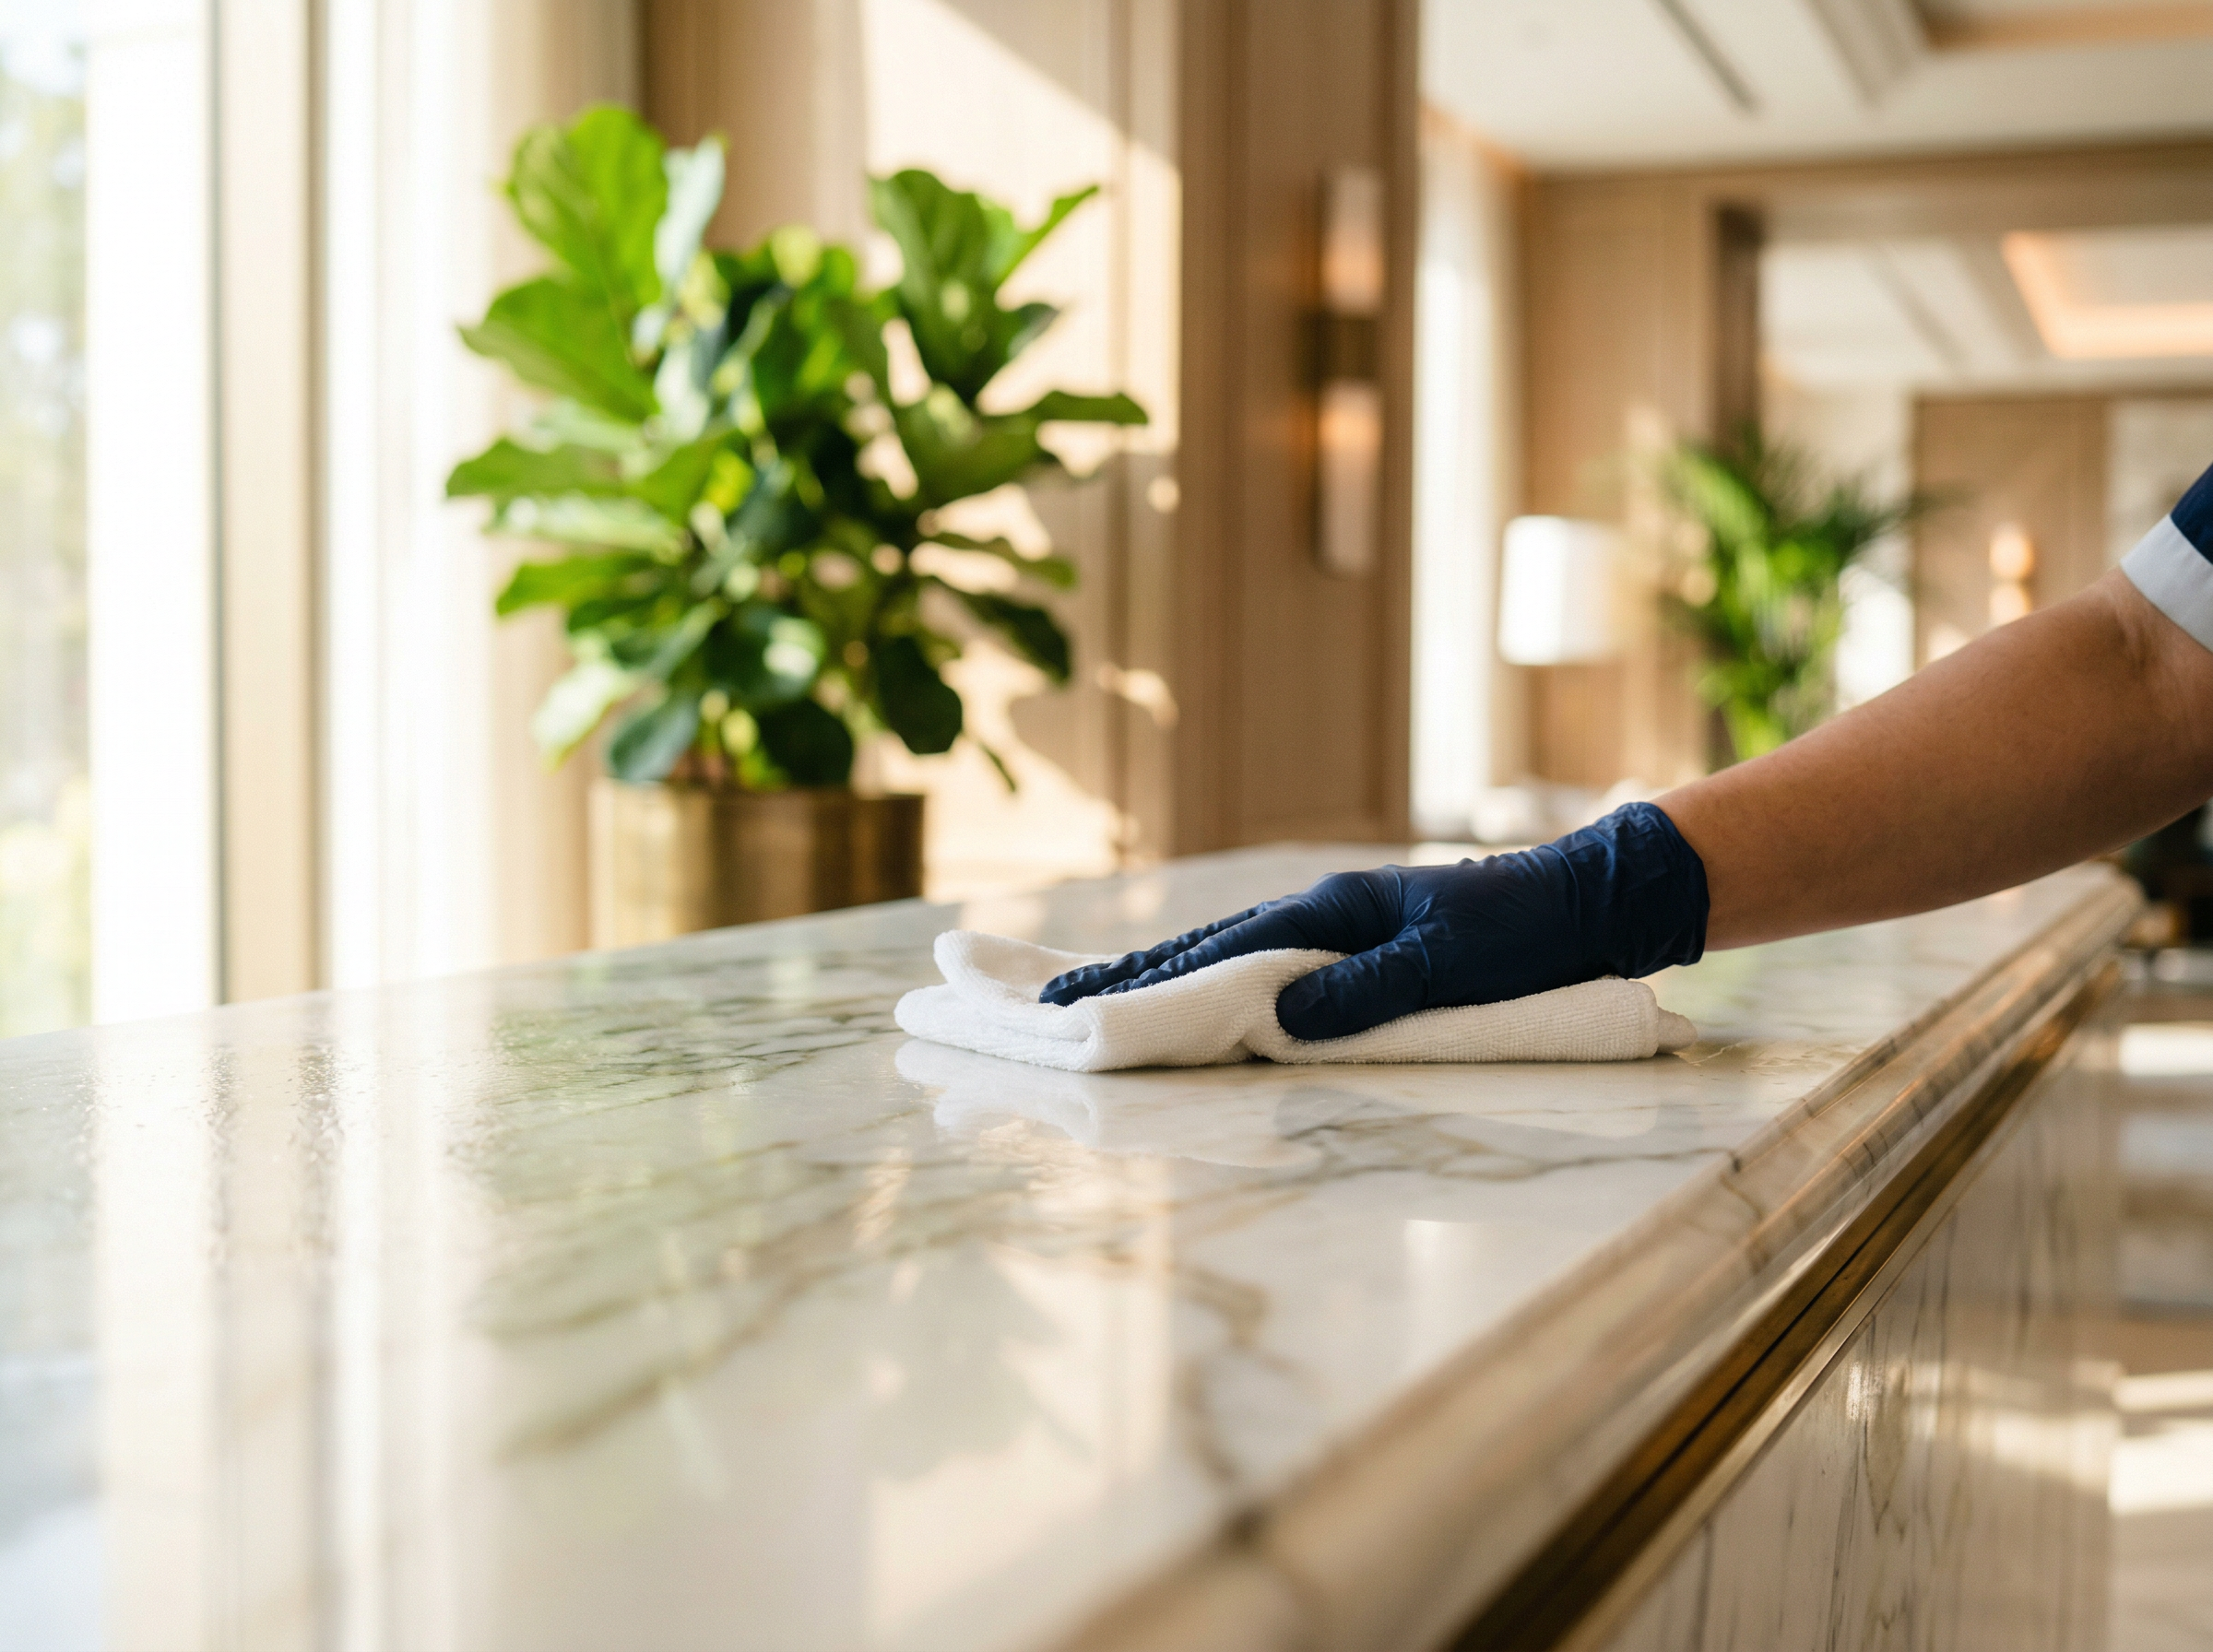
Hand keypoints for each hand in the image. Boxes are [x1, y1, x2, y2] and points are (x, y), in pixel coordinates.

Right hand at [1040, 803, 1708, 1039]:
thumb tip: (1276, 1023)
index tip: (1072, 1002)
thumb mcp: (1450, 963)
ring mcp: (1338, 934)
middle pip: (1204, 952)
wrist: (1592, 901)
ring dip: (1163, 985)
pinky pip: (1270, 976)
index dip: (1144, 983)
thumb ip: (1367, 994)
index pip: (1217, 953)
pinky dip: (1218, 989)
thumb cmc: (1527, 931)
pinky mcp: (1363, 956)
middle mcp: (1322, 917)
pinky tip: (1197, 1009)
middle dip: (1126, 980)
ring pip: (1230, 962)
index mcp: (1331, 911)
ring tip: (1096, 1005)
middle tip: (1045, 1003)